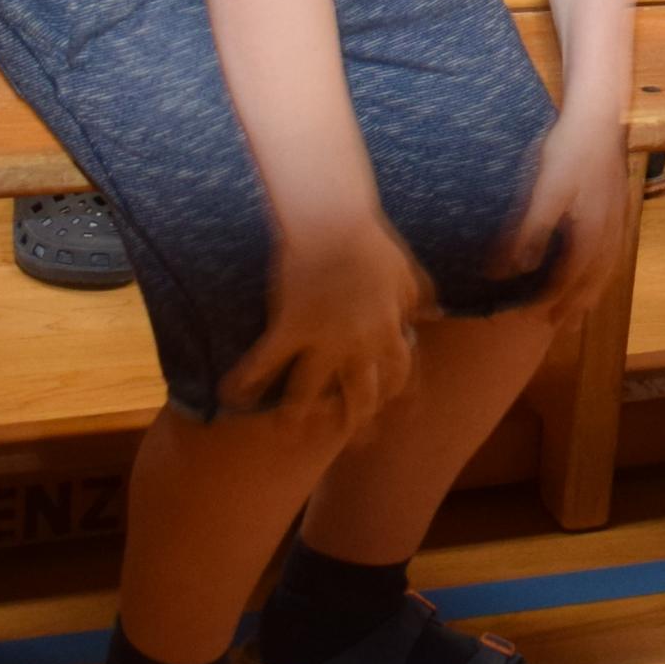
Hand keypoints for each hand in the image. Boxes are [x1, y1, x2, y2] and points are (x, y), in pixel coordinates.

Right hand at [220, 209, 432, 421]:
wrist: (334, 221)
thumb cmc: (373, 241)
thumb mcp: (408, 272)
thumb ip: (419, 297)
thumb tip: (431, 314)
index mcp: (389, 329)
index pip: (400, 372)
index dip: (399, 393)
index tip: (399, 412)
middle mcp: (358, 344)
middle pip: (361, 394)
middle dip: (357, 422)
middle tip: (354, 443)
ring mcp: (323, 340)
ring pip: (311, 392)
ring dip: (300, 416)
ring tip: (288, 434)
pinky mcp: (289, 328)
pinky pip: (266, 362)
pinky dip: (247, 380)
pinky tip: (233, 398)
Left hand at [507, 126, 631, 320]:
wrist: (599, 117)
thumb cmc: (568, 153)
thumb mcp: (543, 194)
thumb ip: (528, 235)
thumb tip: (508, 272)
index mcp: (590, 236)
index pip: (567, 280)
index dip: (548, 300)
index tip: (530, 315)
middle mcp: (609, 235)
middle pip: (592, 282)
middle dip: (574, 306)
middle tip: (558, 326)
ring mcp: (618, 221)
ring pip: (607, 269)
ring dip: (591, 292)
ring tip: (581, 309)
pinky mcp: (619, 208)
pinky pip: (613, 253)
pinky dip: (603, 271)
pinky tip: (597, 267)